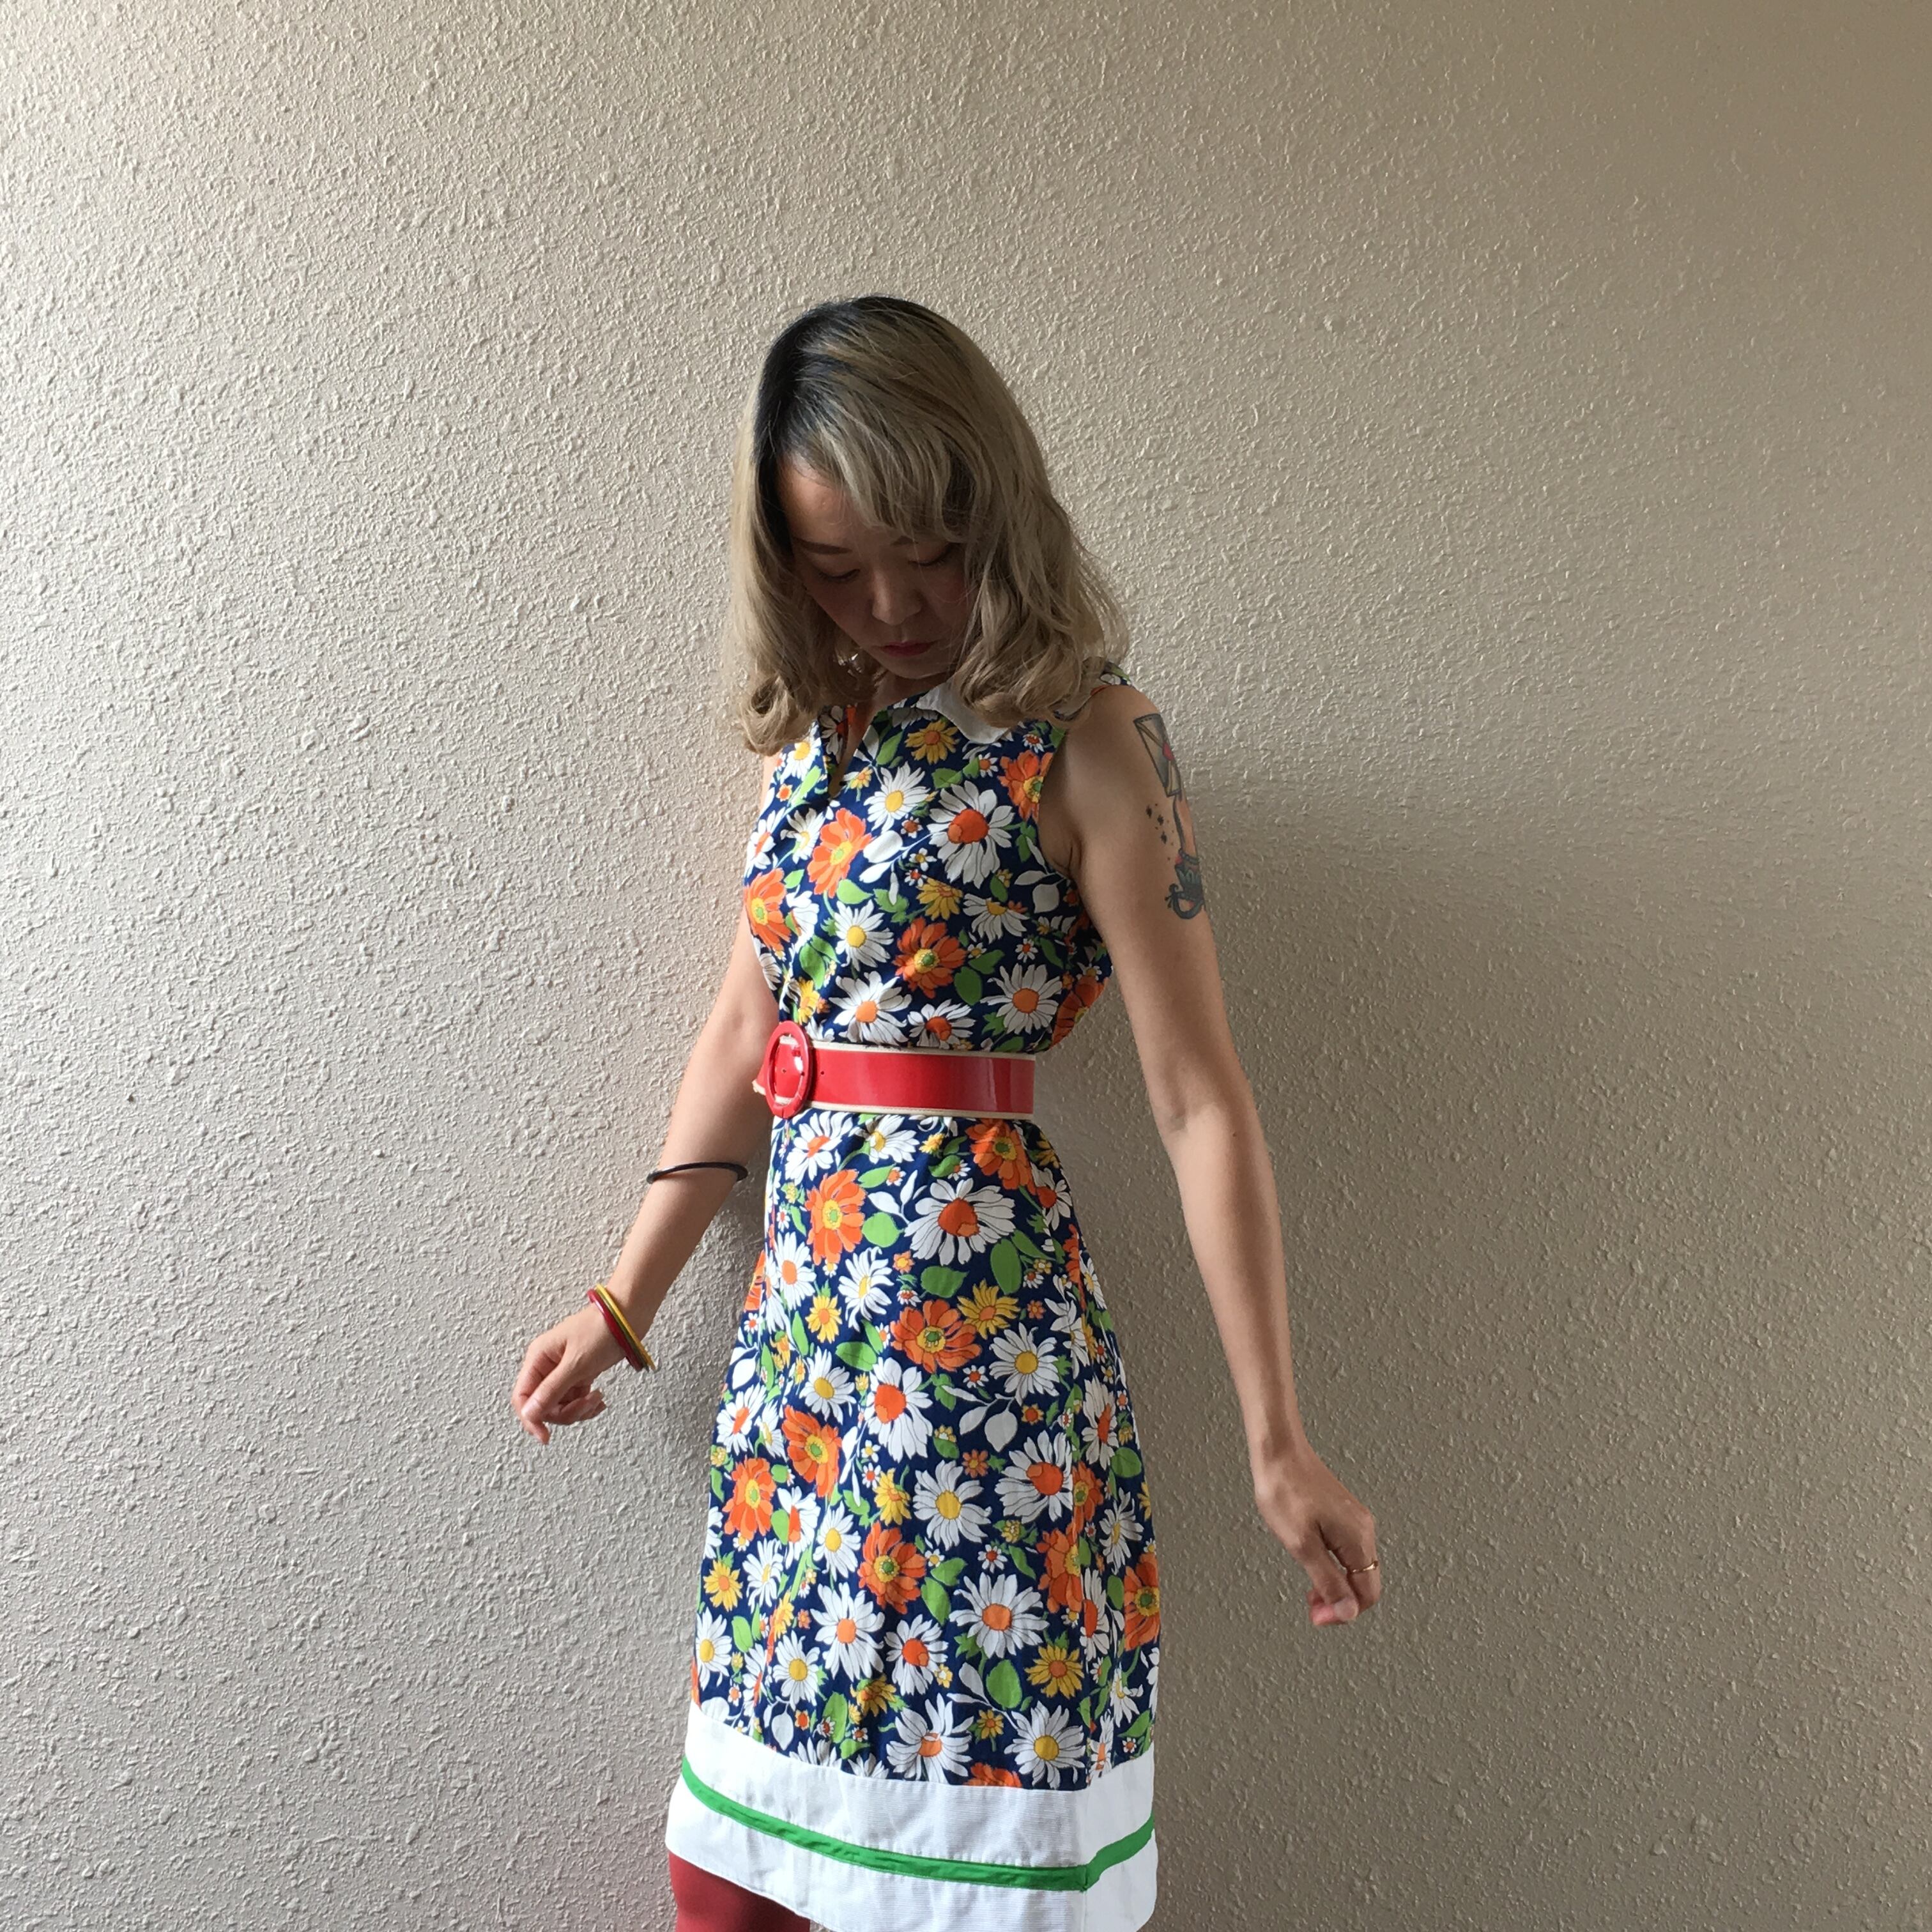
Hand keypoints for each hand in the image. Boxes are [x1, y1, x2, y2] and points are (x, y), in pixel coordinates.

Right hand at [513, 1304, 628, 1443]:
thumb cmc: (602, 1329)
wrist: (629, 1315)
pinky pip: (575, 1399)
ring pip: (560, 1405)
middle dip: (564, 1413)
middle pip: (543, 1405)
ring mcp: (563, 1370)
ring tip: (597, 1399)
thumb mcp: (576, 1363)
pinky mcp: (579, 1374)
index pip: (522, 1397)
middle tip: (585, 1406)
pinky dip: (587, 1404)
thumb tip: (529, 1413)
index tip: (544, 1436)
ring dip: (579, 1409)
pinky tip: (600, 1400)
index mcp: (538, 1358)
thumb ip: (551, 1390)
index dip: (530, 1419)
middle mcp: (546, 1365)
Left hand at [1252, 1445, 1381, 1628]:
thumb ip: (1327, 1581)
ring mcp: (1354, 1520)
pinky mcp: (1343, 1513)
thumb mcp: (1302, 1545)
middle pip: (1365, 1583)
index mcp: (1358, 1540)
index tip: (1318, 1616)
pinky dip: (1333, 1567)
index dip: (1344, 1613)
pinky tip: (1314, 1564)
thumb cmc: (1285, 1491)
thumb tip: (1348, 1611)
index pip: (1368, 1594)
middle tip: (1312, 1608)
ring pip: (1356, 1568)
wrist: (1278, 1452)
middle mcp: (1363, 1529)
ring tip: (1310, 1591)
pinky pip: (1347, 1551)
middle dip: (1340, 1602)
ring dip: (1336, 1586)